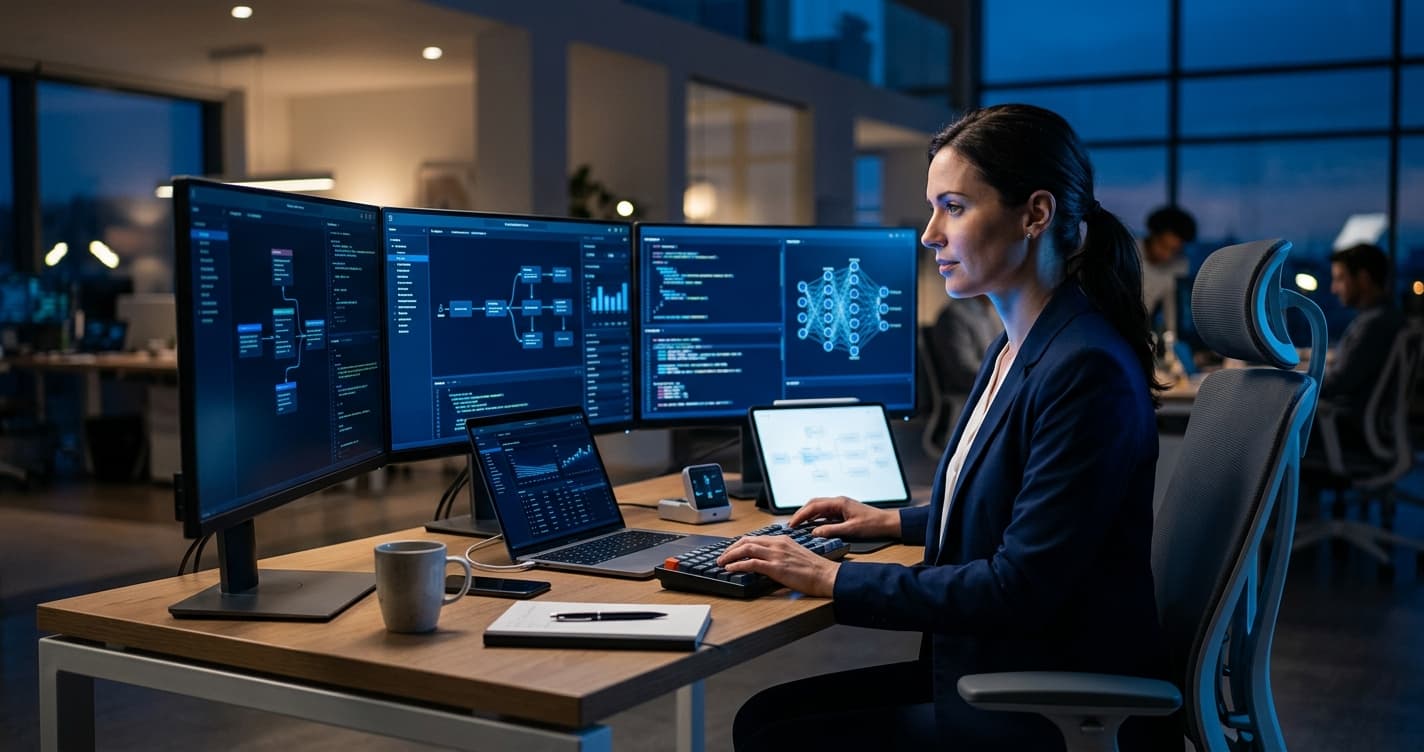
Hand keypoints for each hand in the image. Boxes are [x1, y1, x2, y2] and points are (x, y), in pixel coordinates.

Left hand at [716, 535, 838, 596]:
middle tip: (722, 556)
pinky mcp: (775, 567)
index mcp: (782, 539)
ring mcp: (776, 555)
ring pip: (745, 549)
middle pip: (746, 541)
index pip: (755, 538)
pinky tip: (730, 568)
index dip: (740, 543)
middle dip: (731, 548)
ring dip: (730, 556)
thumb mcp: (795, 554)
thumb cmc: (814, 569)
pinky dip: (737, 565)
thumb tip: (766, 560)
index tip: (732, 550)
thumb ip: (780, 553)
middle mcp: (777, 544)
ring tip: (721, 562)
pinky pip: (751, 563)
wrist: (826, 575)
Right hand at [788, 496, 900, 540]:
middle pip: (813, 504)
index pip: (814, 506)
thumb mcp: (851, 530)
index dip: (801, 515)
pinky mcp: (842, 511)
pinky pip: (824, 512)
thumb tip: (815, 532)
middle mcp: (838, 501)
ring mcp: (840, 506)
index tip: (792, 524)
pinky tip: (812, 525)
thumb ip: (831, 530)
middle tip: (791, 524)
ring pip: (818, 507)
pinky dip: (815, 518)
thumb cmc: (873, 524)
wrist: (887, 522)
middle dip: (801, 513)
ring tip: (798, 525)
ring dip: (807, 515)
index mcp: (839, 502)